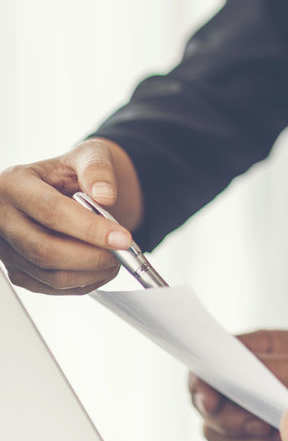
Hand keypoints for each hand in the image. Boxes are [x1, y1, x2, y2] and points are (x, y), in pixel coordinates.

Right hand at [0, 139, 141, 293]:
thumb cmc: (73, 170)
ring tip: (116, 259)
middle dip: (91, 257)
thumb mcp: (88, 154)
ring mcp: (7, 247)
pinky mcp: (17, 268)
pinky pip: (48, 286)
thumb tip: (105, 195)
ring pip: (47, 273)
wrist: (64, 186)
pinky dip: (80, 283)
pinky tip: (100, 269)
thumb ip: (97, 168)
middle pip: (45, 249)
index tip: (122, 239)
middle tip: (123, 253)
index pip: (52, 211)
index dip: (90, 229)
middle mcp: (2, 217)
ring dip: (89, 273)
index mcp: (14, 184)